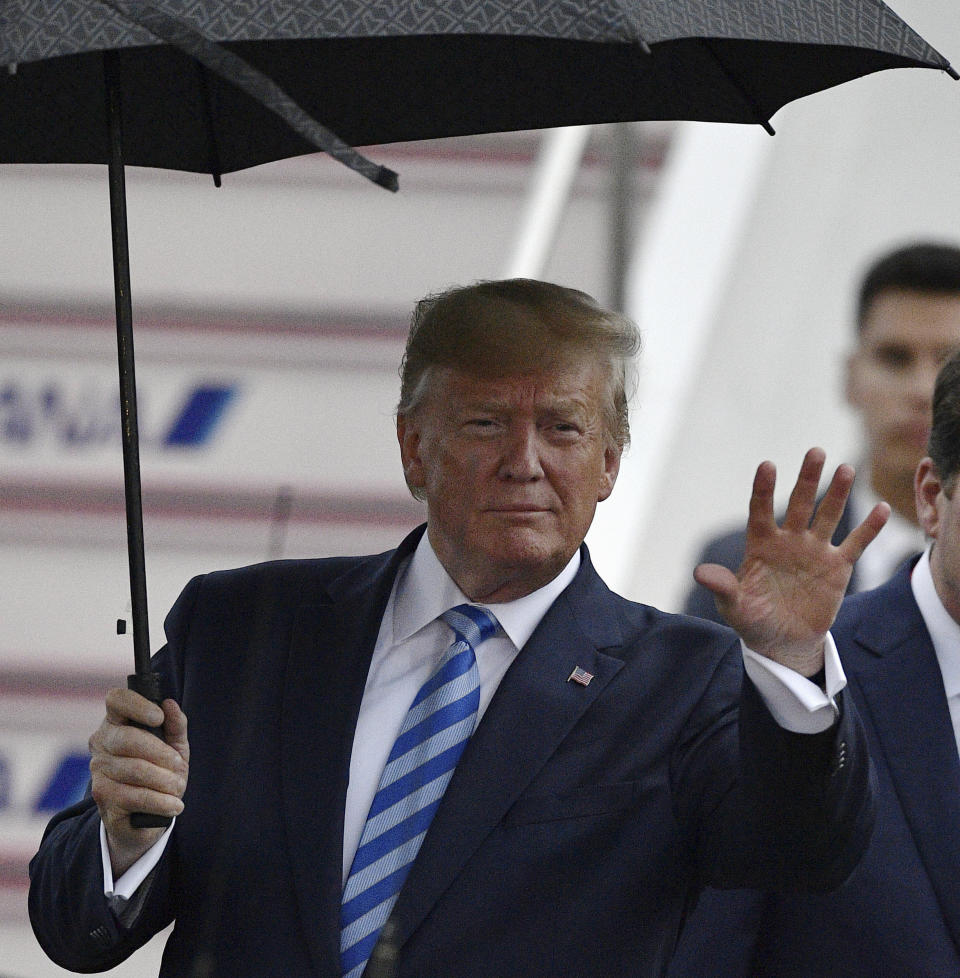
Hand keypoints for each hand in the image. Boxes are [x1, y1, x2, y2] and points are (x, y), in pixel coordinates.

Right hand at [88, 689, 188, 877]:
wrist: (146, 815)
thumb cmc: (160, 770)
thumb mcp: (174, 746)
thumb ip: (175, 725)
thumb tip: (170, 704)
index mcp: (117, 722)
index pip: (116, 700)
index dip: (137, 705)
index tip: (158, 717)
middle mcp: (101, 743)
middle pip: (127, 738)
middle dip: (160, 753)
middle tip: (179, 766)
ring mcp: (98, 770)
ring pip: (134, 769)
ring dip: (165, 780)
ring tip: (178, 787)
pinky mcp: (102, 797)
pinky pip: (135, 796)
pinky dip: (161, 802)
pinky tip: (174, 805)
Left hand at [693, 447, 888, 675]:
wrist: (782, 642)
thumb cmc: (752, 619)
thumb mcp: (734, 606)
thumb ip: (722, 587)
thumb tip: (699, 573)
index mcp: (760, 545)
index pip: (760, 511)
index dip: (763, 489)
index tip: (767, 465)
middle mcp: (788, 541)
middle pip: (798, 504)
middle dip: (807, 479)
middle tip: (815, 452)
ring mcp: (814, 551)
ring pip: (827, 516)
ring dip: (837, 494)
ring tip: (846, 469)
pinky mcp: (837, 568)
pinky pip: (855, 544)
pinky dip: (868, 529)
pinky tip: (881, 509)